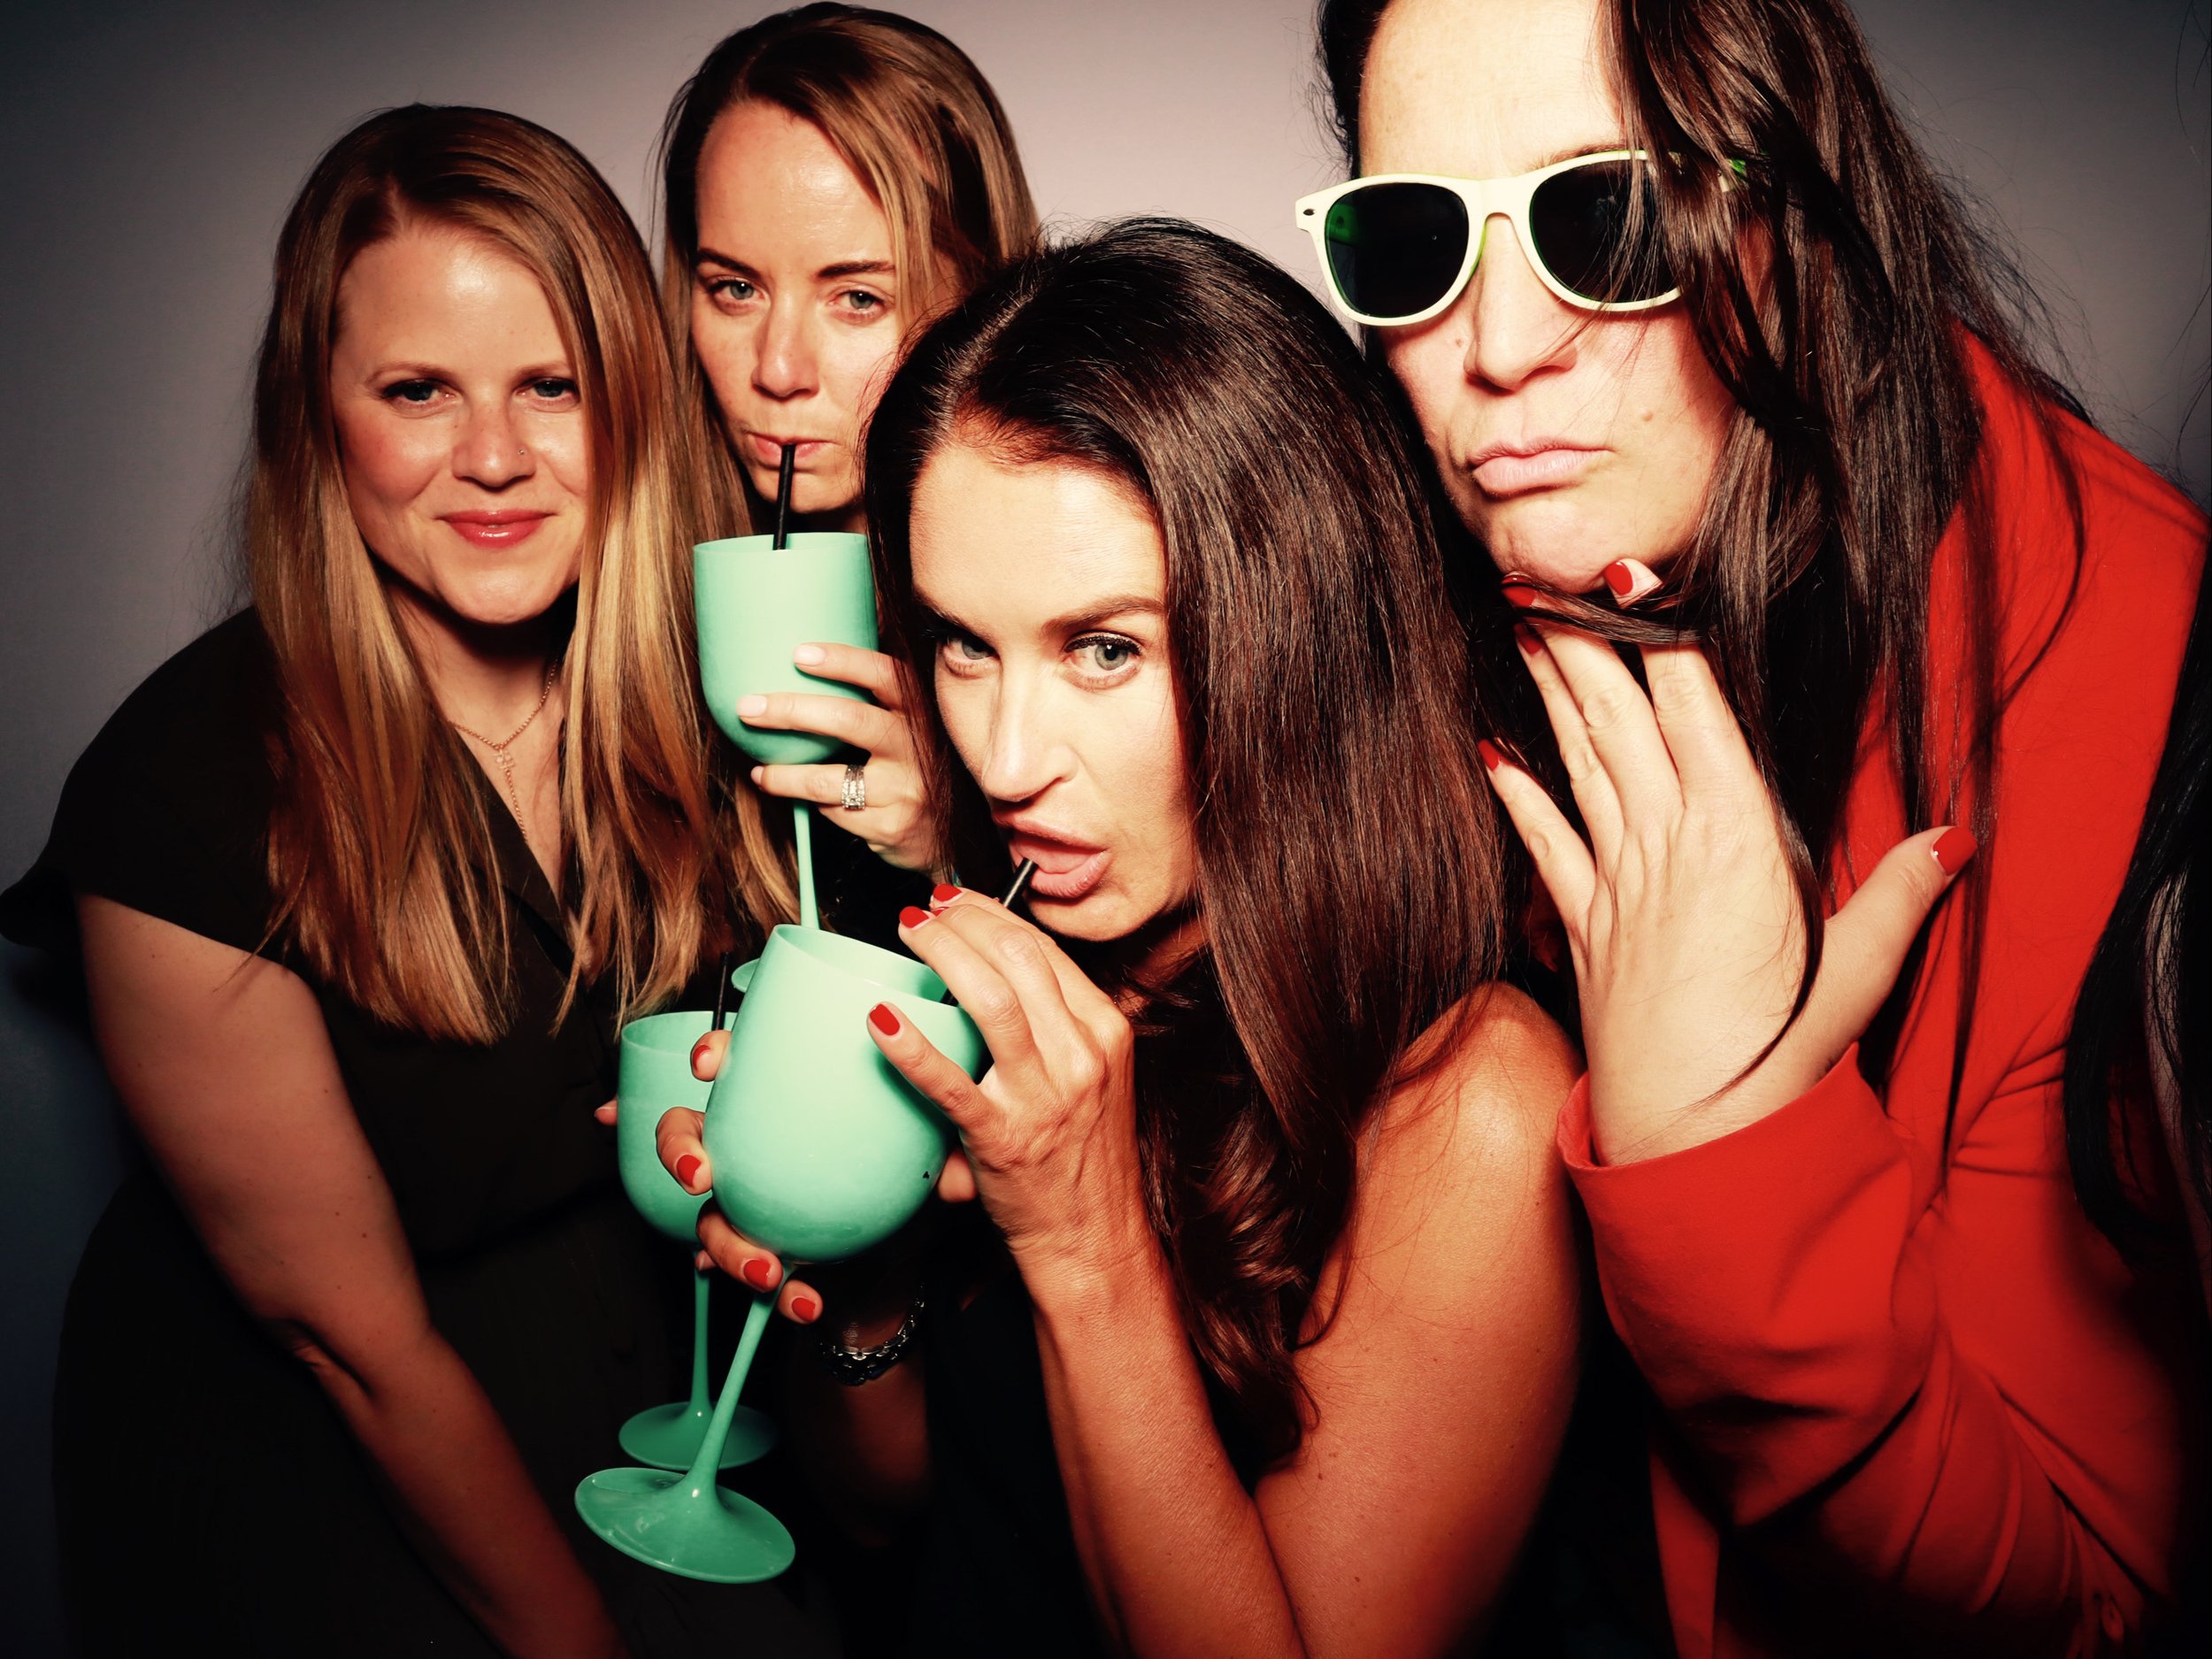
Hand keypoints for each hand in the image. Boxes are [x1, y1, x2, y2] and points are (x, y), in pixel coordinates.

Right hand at [653, 1029, 977, 1326]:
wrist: (905, 1257)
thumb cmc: (904, 1180)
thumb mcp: (926, 1149)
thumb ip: (938, 1142)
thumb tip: (959, 1170)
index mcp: (783, 1102)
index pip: (733, 1063)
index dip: (709, 1053)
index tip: (709, 1065)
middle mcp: (752, 1147)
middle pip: (688, 1134)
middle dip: (678, 1149)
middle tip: (699, 1174)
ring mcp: (747, 1201)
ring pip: (707, 1216)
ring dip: (726, 1243)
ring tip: (766, 1267)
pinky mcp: (757, 1249)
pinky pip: (749, 1272)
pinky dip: (776, 1293)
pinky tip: (803, 1301)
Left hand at [742, 644, 937, 869]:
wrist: (944, 834)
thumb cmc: (909, 767)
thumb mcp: (906, 727)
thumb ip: (877, 696)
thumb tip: (821, 647)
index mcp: (919, 711)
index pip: (885, 675)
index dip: (843, 661)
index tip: (798, 653)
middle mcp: (918, 746)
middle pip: (850, 720)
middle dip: (792, 711)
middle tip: (747, 707)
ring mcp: (906, 788)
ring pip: (829, 779)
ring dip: (784, 775)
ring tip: (760, 771)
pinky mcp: (892, 825)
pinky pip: (834, 811)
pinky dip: (808, 802)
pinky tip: (792, 796)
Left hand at [867, 889, 1146, 1298]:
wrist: (1093, 1239)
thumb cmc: (1081, 1159)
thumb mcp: (1091, 1078)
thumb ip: (1053, 1031)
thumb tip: (980, 982)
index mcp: (1104, 1031)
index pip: (1045, 949)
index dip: (993, 913)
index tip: (956, 900)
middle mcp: (1081, 1055)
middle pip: (1019, 957)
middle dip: (964, 919)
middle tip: (922, 909)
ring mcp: (1044, 1096)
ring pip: (993, 997)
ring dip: (943, 953)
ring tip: (908, 934)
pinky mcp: (1004, 1137)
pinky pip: (949, 1081)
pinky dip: (911, 1045)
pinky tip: (880, 1019)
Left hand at [1485, 569, 1973, 1163]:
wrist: (1687, 1142)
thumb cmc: (1777, 1063)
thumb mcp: (1857, 977)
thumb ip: (1899, 900)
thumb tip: (1955, 839)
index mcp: (1740, 844)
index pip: (1697, 717)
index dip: (1662, 643)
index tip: (1629, 580)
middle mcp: (1669, 849)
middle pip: (1623, 724)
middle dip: (1583, 646)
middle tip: (1542, 577)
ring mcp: (1618, 886)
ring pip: (1581, 767)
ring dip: (1550, 697)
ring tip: (1521, 631)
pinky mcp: (1584, 930)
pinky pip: (1544, 848)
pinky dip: (1516, 798)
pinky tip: (1487, 755)